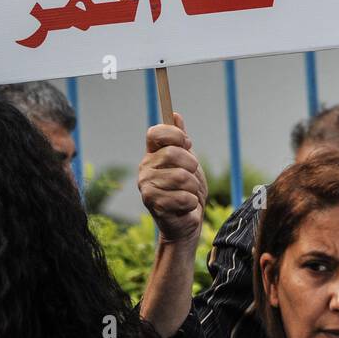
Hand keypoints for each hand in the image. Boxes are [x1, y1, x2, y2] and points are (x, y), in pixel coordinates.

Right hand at [137, 112, 206, 244]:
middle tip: (191, 177)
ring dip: (193, 188)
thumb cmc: (187, 189)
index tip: (187, 144)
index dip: (176, 135)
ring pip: (182, 177)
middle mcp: (145, 168)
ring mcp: (146, 186)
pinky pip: (184, 197)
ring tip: (188, 194)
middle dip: (192, 166)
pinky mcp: (153, 204)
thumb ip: (181, 141)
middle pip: (174, 154)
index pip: (156, 132)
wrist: (187, 222)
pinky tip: (184, 207)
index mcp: (152, 154)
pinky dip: (191, 203)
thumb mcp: (188, 162)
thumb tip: (175, 115)